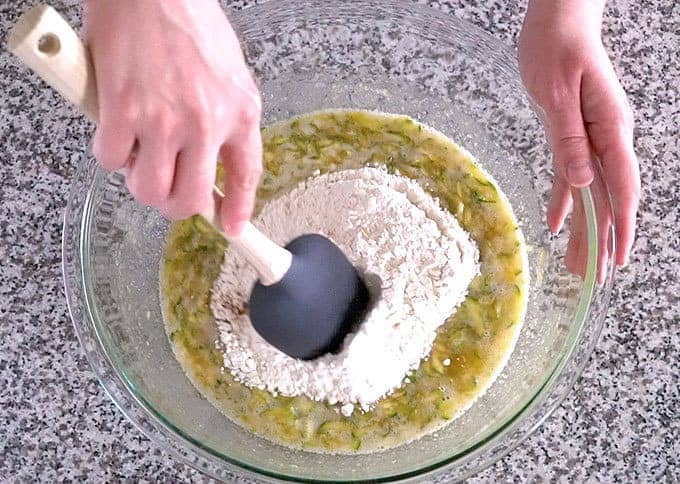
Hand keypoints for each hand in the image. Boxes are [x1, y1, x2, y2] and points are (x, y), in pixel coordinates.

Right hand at [84, 0, 261, 235]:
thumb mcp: (231, 74)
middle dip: (176, 205)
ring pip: (148, 190)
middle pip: (189, 200)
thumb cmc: (189, 22)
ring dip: (141, 183)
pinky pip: (111, 160)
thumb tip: (214, 155)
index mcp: (240, 111)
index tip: (232, 227)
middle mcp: (206, 122)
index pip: (245, 175)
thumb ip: (227, 117)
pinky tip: (117, 128)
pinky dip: (111, 153)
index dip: (238, 209)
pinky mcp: (123, 110)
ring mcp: (163, 120)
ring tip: (141, 158)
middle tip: (167, 190)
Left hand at [519, 0, 639, 278]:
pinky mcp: (572, 134)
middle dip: (600, 240)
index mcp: (610, 129)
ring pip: (589, 193)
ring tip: (578, 264)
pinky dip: (564, 200)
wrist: (559, 21)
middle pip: (606, 198)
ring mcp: (591, 138)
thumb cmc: (558, 47)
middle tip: (593, 277)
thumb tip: (581, 184)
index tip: (617, 260)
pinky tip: (557, 224)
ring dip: (584, 229)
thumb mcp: (558, 93)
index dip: (620, 227)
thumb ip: (570, 139)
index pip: (620, 186)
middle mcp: (606, 138)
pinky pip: (570, 175)